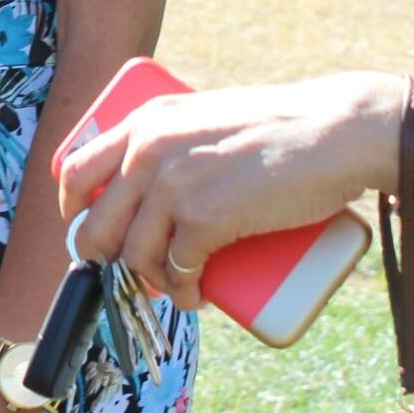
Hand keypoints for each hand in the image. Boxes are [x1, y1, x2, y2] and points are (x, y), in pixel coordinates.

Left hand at [55, 72, 400, 311]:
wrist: (338, 130)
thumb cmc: (286, 124)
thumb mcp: (211, 115)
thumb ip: (183, 138)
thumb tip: (164, 181)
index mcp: (146, 119)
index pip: (75, 169)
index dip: (75, 211)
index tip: (93, 233)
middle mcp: (148, 149)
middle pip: (97, 223)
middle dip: (110, 260)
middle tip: (139, 272)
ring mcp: (174, 184)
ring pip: (135, 255)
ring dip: (151, 284)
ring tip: (177, 288)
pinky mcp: (206, 218)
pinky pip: (176, 271)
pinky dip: (183, 293)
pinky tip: (194, 297)